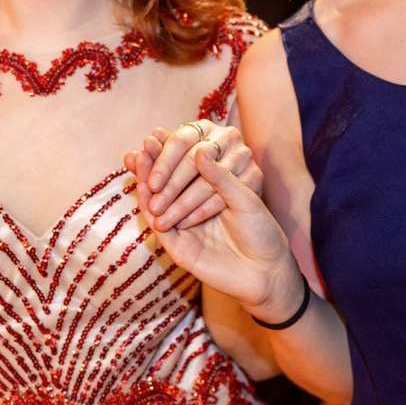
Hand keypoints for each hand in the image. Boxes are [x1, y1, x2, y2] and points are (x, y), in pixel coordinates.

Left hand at [122, 121, 261, 230]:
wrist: (236, 216)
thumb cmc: (195, 186)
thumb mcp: (171, 175)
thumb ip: (150, 166)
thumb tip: (127, 157)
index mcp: (203, 127)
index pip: (180, 140)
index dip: (162, 162)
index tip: (148, 185)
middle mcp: (226, 134)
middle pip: (193, 159)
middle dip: (170, 186)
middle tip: (152, 208)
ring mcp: (244, 153)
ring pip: (208, 179)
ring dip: (183, 202)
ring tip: (164, 219)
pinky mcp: (256, 175)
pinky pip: (225, 194)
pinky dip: (202, 210)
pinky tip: (186, 222)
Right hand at [136, 148, 299, 313]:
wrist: (266, 272)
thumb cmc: (261, 232)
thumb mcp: (245, 198)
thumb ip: (220, 177)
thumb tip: (200, 150)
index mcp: (210, 192)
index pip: (185, 167)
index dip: (171, 151)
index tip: (159, 132)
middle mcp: (192, 207)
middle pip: (166, 182)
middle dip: (154, 162)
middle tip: (146, 142)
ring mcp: (182, 227)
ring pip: (157, 200)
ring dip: (146, 178)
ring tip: (139, 156)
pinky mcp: (177, 246)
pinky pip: (157, 222)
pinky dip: (147, 203)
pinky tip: (142, 184)